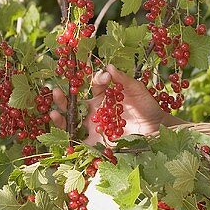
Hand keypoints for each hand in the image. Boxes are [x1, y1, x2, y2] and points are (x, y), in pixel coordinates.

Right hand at [49, 64, 175, 144]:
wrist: (156, 130)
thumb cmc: (147, 107)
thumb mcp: (137, 90)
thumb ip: (123, 80)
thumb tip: (109, 66)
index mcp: (104, 97)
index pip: (94, 87)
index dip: (97, 81)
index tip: (105, 78)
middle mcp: (96, 111)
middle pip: (74, 105)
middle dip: (62, 99)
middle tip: (56, 91)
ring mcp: (95, 127)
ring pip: (72, 123)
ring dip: (60, 118)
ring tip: (52, 112)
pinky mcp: (97, 143)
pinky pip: (80, 143)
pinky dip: (70, 141)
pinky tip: (62, 136)